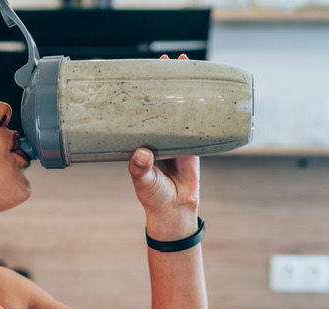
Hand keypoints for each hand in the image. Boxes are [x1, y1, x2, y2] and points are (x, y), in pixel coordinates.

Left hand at [127, 53, 198, 240]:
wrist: (174, 211)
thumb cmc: (152, 197)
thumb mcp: (143, 182)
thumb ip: (140, 169)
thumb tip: (141, 152)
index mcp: (139, 142)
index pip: (138, 113)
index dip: (140, 93)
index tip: (140, 72)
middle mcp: (156, 137)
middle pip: (160, 105)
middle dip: (164, 83)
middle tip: (168, 61)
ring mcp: (175, 140)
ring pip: (180, 111)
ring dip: (184, 92)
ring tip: (187, 67)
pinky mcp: (193, 146)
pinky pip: (198, 124)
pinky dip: (202, 110)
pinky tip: (207, 94)